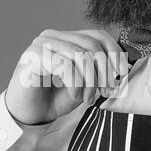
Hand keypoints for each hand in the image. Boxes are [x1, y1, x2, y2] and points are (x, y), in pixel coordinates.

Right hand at [4, 28, 129, 125]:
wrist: (27, 116)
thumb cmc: (53, 99)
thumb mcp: (83, 84)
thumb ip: (98, 71)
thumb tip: (122, 67)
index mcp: (66, 38)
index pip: (97, 35)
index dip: (114, 53)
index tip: (121, 76)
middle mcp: (52, 37)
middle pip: (91, 45)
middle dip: (104, 71)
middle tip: (106, 92)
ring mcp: (41, 45)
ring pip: (80, 55)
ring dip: (91, 82)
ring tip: (88, 99)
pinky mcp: (32, 58)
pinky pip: (65, 66)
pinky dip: (76, 85)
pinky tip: (75, 97)